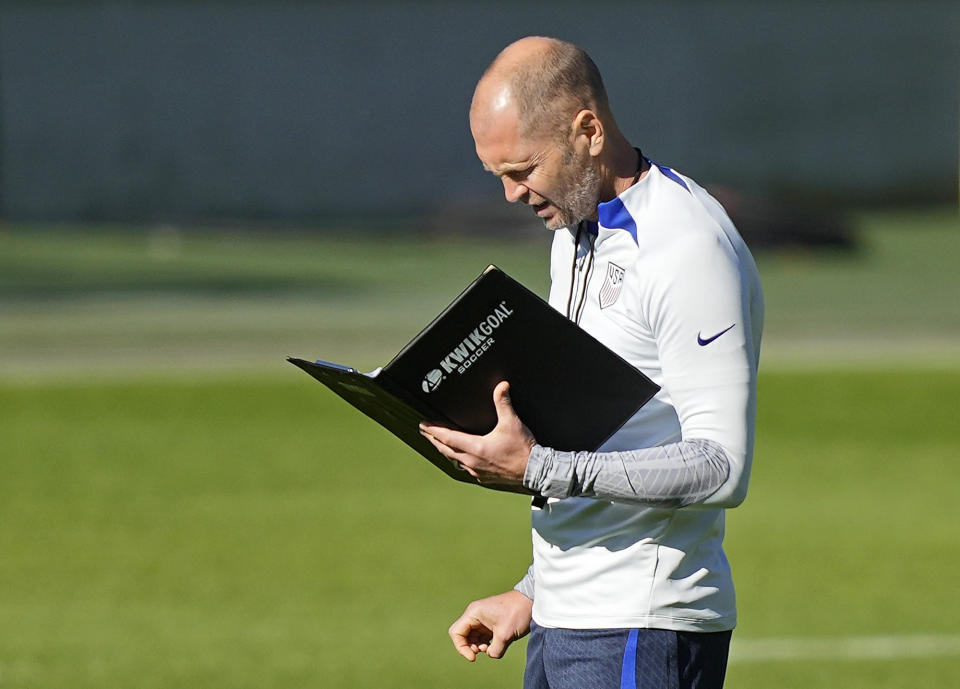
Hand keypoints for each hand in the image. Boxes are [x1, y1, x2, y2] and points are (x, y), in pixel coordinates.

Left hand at [420, 381, 535, 486]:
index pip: (447, 437)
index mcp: (475, 447)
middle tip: (425, 432)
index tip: (423, 425)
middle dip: (434, 439)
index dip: (433, 430)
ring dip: (445, 450)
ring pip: (454, 459)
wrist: (534, 471)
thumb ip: (503, 403)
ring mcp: (477, 471)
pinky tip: (460, 458)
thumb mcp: (512, 422)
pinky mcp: (483, 477)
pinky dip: (459, 460)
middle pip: (446, 449)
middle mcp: (472, 461)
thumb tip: (501, 386)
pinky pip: (465, 468)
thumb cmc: (523, 449)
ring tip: (439, 443)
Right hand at [448, 589, 532, 660]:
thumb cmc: (517, 613)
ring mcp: (482, 619)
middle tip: (483, 651)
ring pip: (472, 637)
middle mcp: (475, 615)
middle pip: (463, 636)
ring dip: (478, 647)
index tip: (474, 656)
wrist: (531, 601)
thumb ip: (495, 650)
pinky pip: (481, 637)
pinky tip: (496, 646)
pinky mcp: (490, 623)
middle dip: (470, 648)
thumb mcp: (505, 634)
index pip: (456, 633)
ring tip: (490, 648)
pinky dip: (486, 644)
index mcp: (474, 613)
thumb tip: (490, 654)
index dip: (461, 648)